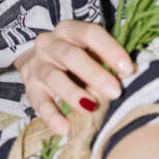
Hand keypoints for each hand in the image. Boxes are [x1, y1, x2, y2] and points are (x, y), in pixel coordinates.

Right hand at [13, 21, 135, 135]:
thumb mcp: (89, 49)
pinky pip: (39, 103)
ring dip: (74, 94)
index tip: (128, 69)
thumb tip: (126, 73)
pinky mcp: (30, 87)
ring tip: (92, 108)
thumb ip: (106, 58)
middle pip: (71, 56)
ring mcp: (37, 65)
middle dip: (95, 75)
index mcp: (69, 29)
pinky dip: (52, 117)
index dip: (110, 49)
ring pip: (54, 78)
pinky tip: (65, 128)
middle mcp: (50, 43)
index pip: (90, 33)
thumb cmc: (76, 54)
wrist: (40, 61)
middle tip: (115, 92)